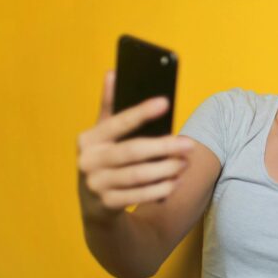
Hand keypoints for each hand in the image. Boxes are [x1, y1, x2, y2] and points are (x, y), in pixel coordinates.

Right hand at [76, 69, 196, 219]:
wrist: (94, 204)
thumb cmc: (106, 158)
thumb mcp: (103, 134)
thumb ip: (110, 106)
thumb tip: (113, 73)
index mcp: (88, 138)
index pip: (117, 122)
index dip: (140, 112)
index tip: (165, 102)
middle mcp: (88, 161)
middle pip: (132, 152)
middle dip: (164, 147)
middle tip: (190, 144)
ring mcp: (96, 185)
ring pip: (137, 176)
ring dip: (165, 169)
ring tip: (185, 163)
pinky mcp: (106, 205)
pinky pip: (138, 196)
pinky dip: (159, 189)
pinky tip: (175, 182)